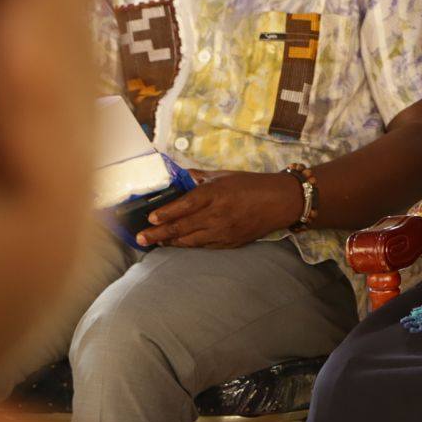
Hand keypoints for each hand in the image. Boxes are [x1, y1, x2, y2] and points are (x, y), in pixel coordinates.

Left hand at [138, 170, 301, 247]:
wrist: (281, 202)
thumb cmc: (253, 185)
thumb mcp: (225, 175)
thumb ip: (201, 177)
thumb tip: (181, 176)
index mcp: (216, 193)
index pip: (185, 205)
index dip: (166, 213)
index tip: (150, 218)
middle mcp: (218, 214)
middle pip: (182, 227)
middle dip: (158, 233)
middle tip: (141, 238)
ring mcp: (224, 231)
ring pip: (191, 240)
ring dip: (171, 242)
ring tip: (155, 242)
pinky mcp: (231, 242)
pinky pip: (205, 246)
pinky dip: (190, 245)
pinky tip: (179, 244)